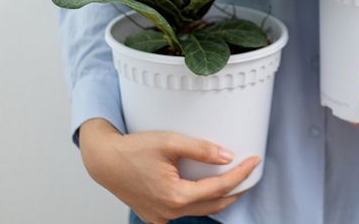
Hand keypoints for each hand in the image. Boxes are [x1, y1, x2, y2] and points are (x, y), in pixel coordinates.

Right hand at [79, 119, 259, 223]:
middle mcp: (169, 212)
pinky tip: (206, 189)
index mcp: (175, 196)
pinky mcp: (155, 216)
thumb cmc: (133, 149)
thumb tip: (227, 156)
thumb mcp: (169, 142)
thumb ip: (200, 149)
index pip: (219, 188)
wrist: (104, 161)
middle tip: (250, 172)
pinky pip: (184, 211)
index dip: (240, 175)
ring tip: (235, 181)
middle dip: (235, 189)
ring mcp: (161, 217)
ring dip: (219, 197)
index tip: (254, 161)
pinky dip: (199, 201)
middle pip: (214, 204)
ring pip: (200, 210)